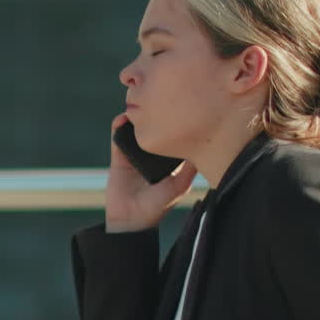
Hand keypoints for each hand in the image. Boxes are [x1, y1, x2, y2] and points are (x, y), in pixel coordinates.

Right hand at [106, 112, 197, 231]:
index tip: (180, 106)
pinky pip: (117, 137)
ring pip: (136, 129)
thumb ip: (189, 169)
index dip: (175, 121)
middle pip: (154, 129)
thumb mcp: (180, 186)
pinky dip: (119, 125)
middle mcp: (152, 155)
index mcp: (168, 161)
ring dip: (137, 117)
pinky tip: (124, 119)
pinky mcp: (119, 157)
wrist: (130, 220)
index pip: (172, 136)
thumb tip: (202, 147)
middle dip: (156, 115)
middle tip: (159, 99)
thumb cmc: (157, 207)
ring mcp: (135, 154)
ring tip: (140, 105)